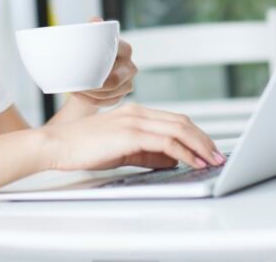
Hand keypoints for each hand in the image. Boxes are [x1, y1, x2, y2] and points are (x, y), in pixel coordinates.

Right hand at [39, 102, 225, 170]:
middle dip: (204, 140)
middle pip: (182, 122)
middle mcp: (138, 112)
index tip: (209, 149)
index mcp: (136, 112)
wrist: (57, 144)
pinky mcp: (130, 134)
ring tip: (211, 161)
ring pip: (178, 129)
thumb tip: (174, 160)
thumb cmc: (83, 148)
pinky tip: (191, 162)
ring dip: (199, 146)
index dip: (196, 134)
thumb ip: (147, 154)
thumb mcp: (121, 150)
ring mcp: (134, 121)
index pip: (175, 120)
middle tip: (218, 156)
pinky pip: (165, 142)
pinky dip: (183, 152)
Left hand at [68, 17, 135, 108]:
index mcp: (125, 50)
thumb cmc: (92, 51)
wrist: (92, 69)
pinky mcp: (122, 96)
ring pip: (110, 95)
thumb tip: (95, 21)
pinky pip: (107, 103)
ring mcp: (128, 84)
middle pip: (114, 82)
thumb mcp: (92, 38)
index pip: (118, 58)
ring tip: (74, 90)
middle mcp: (130, 67)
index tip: (83, 67)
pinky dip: (92, 101)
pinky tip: (80, 96)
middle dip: (94, 86)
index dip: (101, 66)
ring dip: (90, 95)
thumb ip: (93, 28)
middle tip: (76, 84)